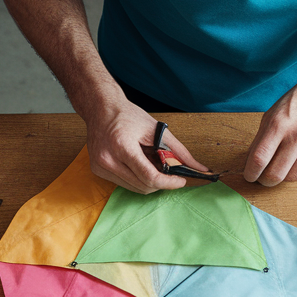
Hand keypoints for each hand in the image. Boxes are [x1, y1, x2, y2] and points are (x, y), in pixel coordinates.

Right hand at [86, 100, 208, 193]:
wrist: (100, 109)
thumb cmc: (127, 115)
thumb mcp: (156, 129)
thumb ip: (178, 150)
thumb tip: (198, 166)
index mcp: (122, 146)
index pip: (149, 176)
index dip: (169, 183)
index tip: (181, 181)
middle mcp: (108, 159)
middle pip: (143, 186)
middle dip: (161, 182)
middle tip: (170, 172)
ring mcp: (100, 167)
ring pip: (134, 188)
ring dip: (149, 181)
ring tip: (152, 163)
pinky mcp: (97, 170)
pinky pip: (124, 183)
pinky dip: (136, 178)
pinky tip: (139, 164)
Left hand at [244, 80, 296, 186]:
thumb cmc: (296, 102)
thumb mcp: (272, 114)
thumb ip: (261, 138)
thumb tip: (252, 162)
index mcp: (278, 125)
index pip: (259, 158)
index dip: (250, 172)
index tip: (249, 176)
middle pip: (276, 174)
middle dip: (265, 181)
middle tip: (263, 178)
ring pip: (294, 177)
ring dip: (284, 177)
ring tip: (281, 169)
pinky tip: (296, 162)